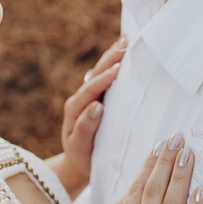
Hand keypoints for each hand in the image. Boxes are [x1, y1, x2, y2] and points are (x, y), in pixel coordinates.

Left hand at [61, 37, 126, 181]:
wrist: (79, 163)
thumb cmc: (82, 157)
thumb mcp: (80, 147)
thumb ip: (86, 127)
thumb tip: (96, 106)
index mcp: (75, 108)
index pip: (90, 89)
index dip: (103, 78)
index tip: (118, 69)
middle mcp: (81, 99)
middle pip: (95, 74)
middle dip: (110, 58)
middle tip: (126, 44)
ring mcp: (89, 97)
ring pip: (100, 72)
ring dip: (113, 56)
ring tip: (127, 40)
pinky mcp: (97, 98)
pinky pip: (106, 78)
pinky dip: (115, 64)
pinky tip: (124, 54)